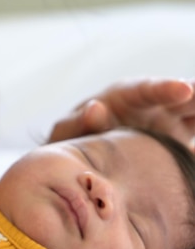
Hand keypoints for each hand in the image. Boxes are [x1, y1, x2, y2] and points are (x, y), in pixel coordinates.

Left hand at [49, 78, 194, 148]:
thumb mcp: (67, 132)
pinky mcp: (179, 145)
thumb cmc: (73, 138)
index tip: (184, 89)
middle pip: (183, 97)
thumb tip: (96, 108)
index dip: (166, 89)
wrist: (84, 159)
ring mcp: (170, 124)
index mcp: (124, 96)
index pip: (147, 89)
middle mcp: (153, 106)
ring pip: (194, 115)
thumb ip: (77, 122)